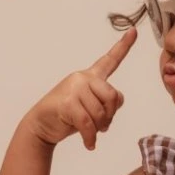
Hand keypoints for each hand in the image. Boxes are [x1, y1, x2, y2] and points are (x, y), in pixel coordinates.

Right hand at [23, 26, 137, 148]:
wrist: (41, 125)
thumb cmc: (68, 116)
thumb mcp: (91, 107)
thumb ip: (107, 102)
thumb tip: (112, 108)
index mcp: (91, 76)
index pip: (110, 60)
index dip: (124, 46)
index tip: (134, 31)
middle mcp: (83, 77)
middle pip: (113, 96)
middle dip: (110, 115)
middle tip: (102, 126)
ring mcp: (73, 88)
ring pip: (101, 113)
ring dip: (99, 129)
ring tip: (91, 133)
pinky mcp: (67, 102)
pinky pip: (88, 123)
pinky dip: (90, 137)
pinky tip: (89, 144)